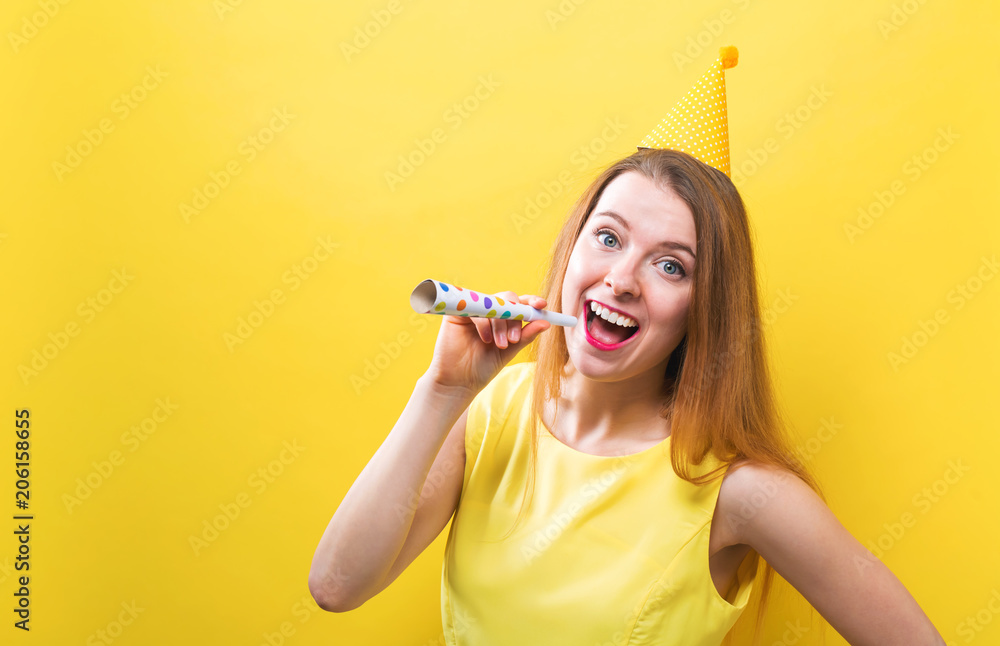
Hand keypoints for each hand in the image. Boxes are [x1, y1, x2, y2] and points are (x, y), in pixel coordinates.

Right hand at [424, 292, 551, 395]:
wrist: (460, 381)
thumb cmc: (483, 367)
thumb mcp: (510, 351)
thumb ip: (526, 335)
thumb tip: (546, 323)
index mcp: (503, 318)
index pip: (519, 303)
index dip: (531, 301)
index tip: (541, 305)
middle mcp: (489, 311)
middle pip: (508, 299)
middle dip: (514, 318)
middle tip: (514, 339)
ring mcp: (473, 310)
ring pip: (493, 304)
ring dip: (501, 324)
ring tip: (501, 345)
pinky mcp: (457, 313)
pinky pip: (476, 309)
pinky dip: (484, 324)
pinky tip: (486, 340)